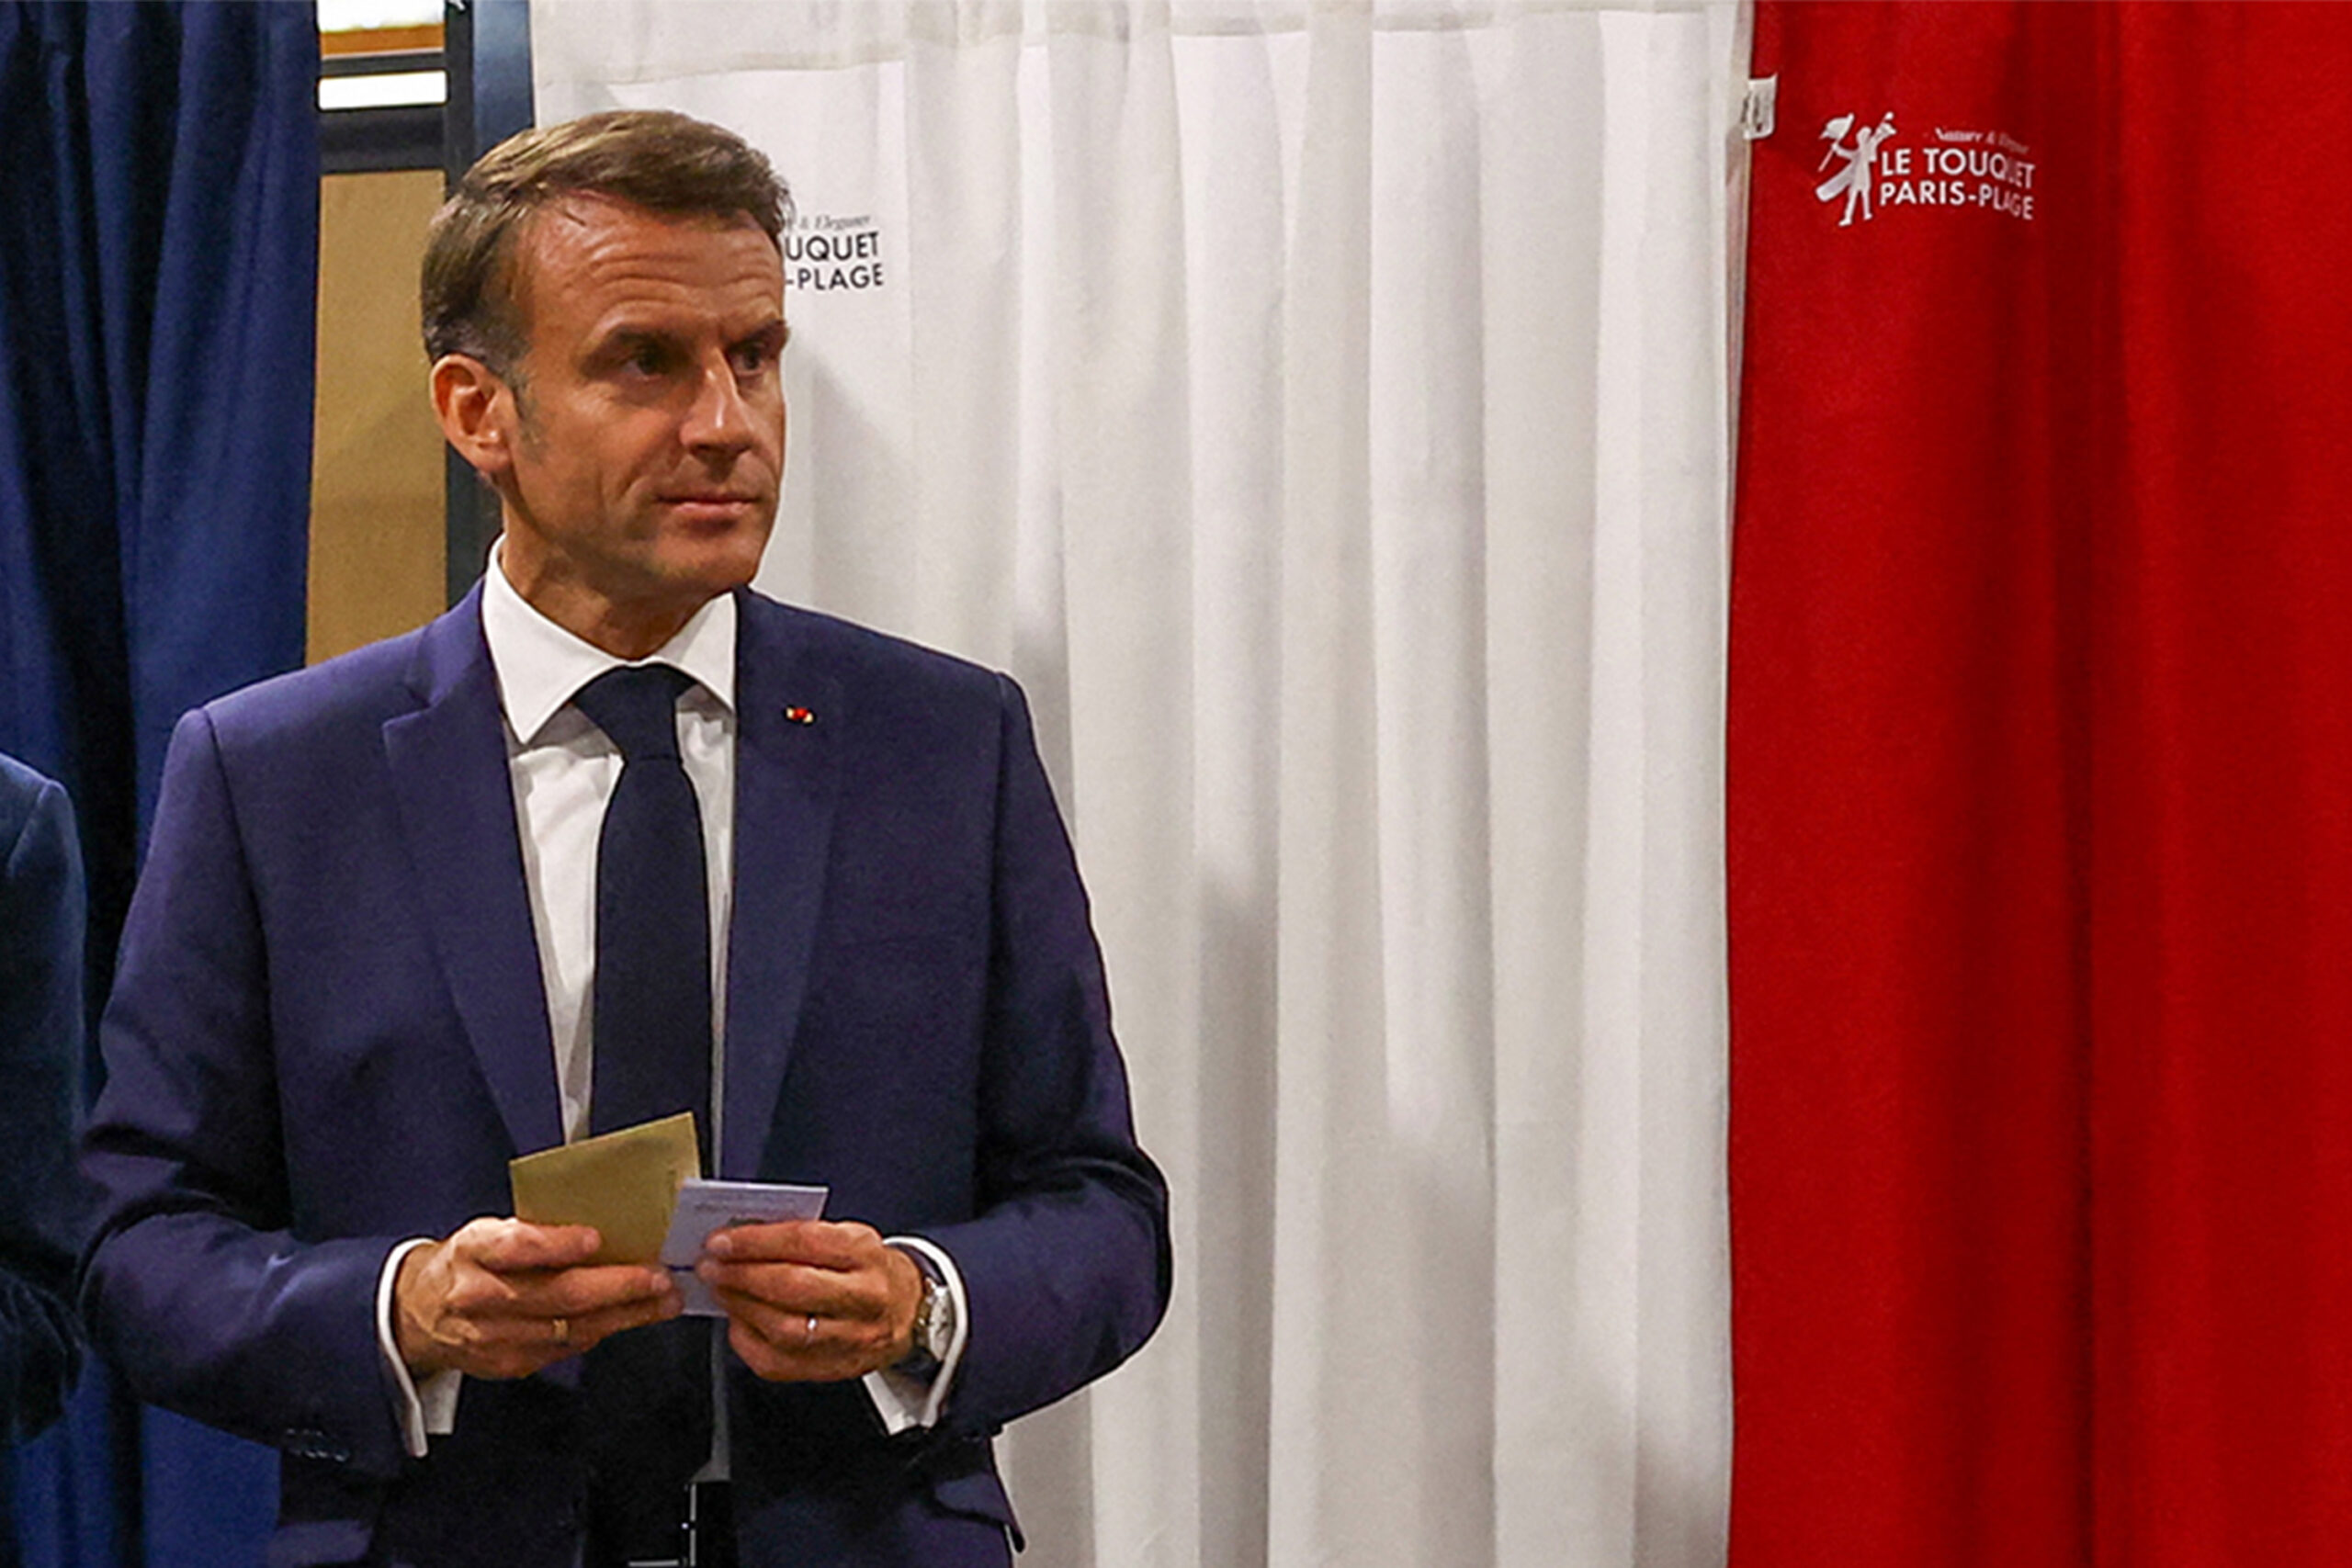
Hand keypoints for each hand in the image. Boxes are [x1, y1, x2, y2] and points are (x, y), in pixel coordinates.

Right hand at [393, 1217, 679, 1379]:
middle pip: (557, 1295)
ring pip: (570, 1328)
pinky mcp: (507, 1363)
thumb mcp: (487, 1232)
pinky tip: (627, 1319)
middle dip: (618, 1287)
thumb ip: (534, 1232)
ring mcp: (494, 1336)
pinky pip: (565, 1349)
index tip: (594, 1238)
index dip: (555, 1244)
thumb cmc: (465, 1264)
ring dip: (624, 1315)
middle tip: (658, 1278)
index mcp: (474, 1251)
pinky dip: (601, 1331)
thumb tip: (603, 1230)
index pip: (515, 1247)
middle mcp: (481, 1296)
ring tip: (661, 1301)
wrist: (417, 1314)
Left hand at [697, 1220, 921, 1382]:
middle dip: (742, 1275)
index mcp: (866, 1254)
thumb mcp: (850, 1237)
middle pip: (793, 1288)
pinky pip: (780, 1363)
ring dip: (742, 1308)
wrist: (908, 1312)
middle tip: (713, 1266)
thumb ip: (802, 1236)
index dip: (756, 1242)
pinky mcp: (834, 1369)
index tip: (721, 1241)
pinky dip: (748, 1341)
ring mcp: (851, 1338)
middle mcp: (864, 1298)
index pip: (805, 1242)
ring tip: (721, 1291)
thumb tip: (743, 1236)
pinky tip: (738, 1322)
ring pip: (785, 1329)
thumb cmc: (868, 1270)